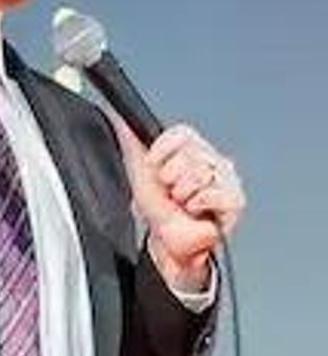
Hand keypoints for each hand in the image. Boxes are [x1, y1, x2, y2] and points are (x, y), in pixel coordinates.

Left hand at [113, 119, 245, 290]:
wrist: (166, 239)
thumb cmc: (158, 207)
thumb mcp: (139, 168)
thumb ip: (131, 139)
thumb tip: (120, 117)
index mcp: (194, 148)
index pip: (183, 134)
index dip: (164, 151)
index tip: (156, 168)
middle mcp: (214, 159)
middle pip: (190, 154)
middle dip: (171, 178)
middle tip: (172, 191)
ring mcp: (227, 178)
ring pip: (199, 174)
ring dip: (183, 195)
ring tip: (184, 203)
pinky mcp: (235, 200)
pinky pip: (212, 193)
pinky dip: (197, 205)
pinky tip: (197, 211)